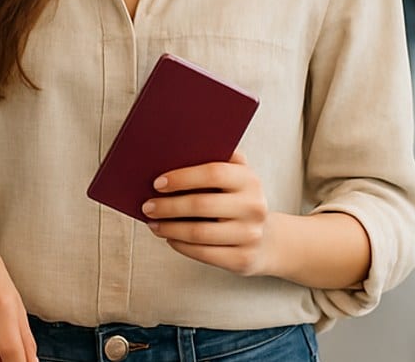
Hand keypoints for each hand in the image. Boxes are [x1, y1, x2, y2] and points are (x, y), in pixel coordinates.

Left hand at [143, 151, 274, 276]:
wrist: (268, 241)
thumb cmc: (238, 203)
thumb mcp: (236, 179)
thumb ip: (214, 162)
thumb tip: (172, 155)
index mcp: (249, 180)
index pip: (213, 173)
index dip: (182, 177)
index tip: (157, 183)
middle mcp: (254, 207)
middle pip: (201, 205)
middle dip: (168, 206)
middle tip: (147, 206)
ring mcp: (250, 236)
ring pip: (198, 233)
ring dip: (169, 228)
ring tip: (153, 223)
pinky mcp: (242, 260)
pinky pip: (203, 253)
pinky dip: (180, 245)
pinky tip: (169, 238)